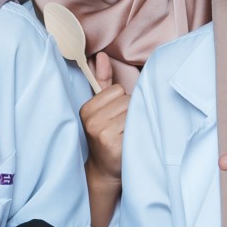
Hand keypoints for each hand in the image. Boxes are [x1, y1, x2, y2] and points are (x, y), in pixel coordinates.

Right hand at [80, 52, 129, 182]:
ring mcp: (103, 134)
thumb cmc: (106, 136)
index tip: (115, 117)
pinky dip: (139, 133)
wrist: (105, 170)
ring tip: (127, 134)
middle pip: (127, 100)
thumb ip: (102, 81)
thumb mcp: (101, 108)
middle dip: (130, 111)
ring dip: (136, 122)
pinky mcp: (115, 146)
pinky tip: (132, 142)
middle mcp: (92, 121)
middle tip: (122, 128)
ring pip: (134, 112)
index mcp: (86, 109)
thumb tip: (101, 56)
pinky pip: (137, 126)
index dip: (121, 102)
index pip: (117, 90)